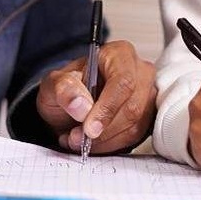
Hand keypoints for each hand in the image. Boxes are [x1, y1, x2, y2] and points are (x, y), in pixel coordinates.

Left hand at [36, 40, 156, 154]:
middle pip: (132, 107)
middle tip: (76, 137)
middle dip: (102, 130)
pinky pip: (134, 138)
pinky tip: (92, 142)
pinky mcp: (146, 118)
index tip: (89, 128)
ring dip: (104, 141)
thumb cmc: (67, 89)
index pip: (123, 81)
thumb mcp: (53, 84)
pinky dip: (110, 145)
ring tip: (78, 139)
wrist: (71, 105)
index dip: (107, 108)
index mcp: (119, 54)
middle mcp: (139, 72)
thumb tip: (80, 105)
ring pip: (134, 126)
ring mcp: (146, 96)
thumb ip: (63, 89)